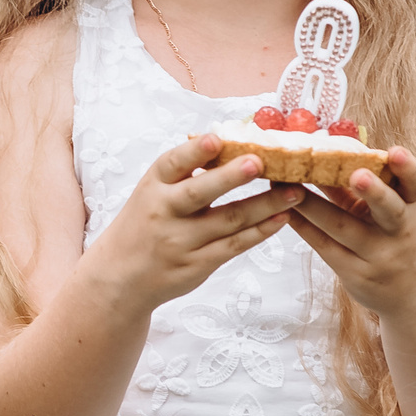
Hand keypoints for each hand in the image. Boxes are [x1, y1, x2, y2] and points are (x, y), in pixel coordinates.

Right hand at [83, 133, 303, 314]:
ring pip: (228, 221)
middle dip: (231, 177)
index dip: (193, 151)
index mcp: (152, 186)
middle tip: (260, 162)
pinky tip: (281, 218)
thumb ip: (184, 171)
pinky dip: (260, 232)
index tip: (216, 139)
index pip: (172, 164)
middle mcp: (164, 212)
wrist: (121, 276)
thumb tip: (230, 140)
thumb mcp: (152, 192)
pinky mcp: (197, 265)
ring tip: (294, 191)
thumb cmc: (145, 223)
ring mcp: (181, 241)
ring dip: (264, 205)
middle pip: (200, 193)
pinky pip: (234, 246)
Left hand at [282, 147, 415, 318]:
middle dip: (374, 191)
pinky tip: (284, 211)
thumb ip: (363, 185)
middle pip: (390, 209)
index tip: (394, 151)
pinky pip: (325, 246)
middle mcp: (399, 230)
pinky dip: (304, 226)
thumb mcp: (391, 208)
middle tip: (357, 175)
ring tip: (287, 184)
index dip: (407, 167)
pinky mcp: (355, 273)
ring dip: (313, 205)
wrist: (412, 290)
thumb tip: (323, 149)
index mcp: (412, 205)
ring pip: (343, 228)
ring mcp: (378, 255)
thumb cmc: (393, 234)